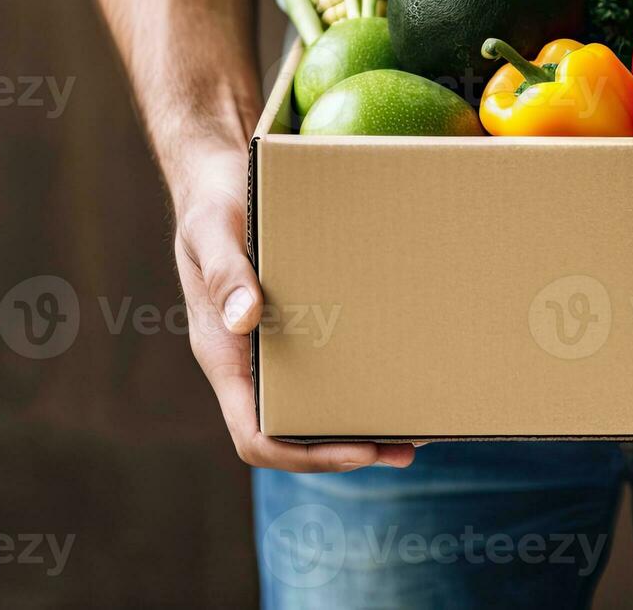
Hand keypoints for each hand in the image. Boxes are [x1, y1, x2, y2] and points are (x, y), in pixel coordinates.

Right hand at [172, 147, 416, 471]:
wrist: (222, 178)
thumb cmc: (213, 204)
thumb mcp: (212, 231)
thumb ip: (225, 273)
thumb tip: (246, 319)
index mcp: (224, 357)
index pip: (255, 435)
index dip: (303, 455)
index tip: (356, 449)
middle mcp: (251, 363)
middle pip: (296, 433)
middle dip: (348, 447)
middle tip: (408, 446)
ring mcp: (276, 348)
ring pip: (318, 405)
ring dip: (364, 421)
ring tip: (420, 427)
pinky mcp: (302, 324)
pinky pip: (333, 365)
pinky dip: (367, 377)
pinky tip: (405, 370)